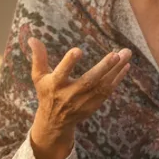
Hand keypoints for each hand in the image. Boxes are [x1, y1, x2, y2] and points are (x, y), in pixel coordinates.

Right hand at [29, 38, 131, 158]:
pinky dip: (117, 79)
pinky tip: (125, 66)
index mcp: (55, 85)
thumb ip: (38, 57)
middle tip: (116, 54)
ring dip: (116, 70)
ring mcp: (84, 101)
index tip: (78, 50)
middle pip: (89, 80)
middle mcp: (70, 94)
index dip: (69, 63)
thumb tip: (32, 37)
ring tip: (126, 54)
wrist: (55, 121)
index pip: (61, 73)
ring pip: (102, 85)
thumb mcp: (38, 76)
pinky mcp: (94, 105)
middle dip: (103, 67)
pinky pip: (107, 91)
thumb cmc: (47, 93)